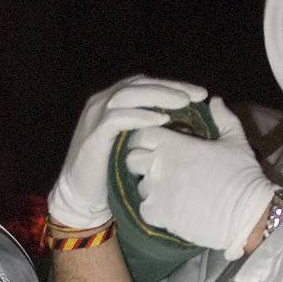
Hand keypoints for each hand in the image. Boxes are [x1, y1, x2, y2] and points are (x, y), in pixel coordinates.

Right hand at [48, 75, 207, 230]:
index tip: (200, 94)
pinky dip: (139, 116)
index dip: (173, 86)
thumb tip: (185, 124)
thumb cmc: (113, 173)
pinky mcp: (94, 136)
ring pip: (128, 95)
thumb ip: (150, 129)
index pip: (145, 85)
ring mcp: (95, 117)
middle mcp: (101, 103)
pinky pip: (116, 119)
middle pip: (139, 85)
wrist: (82, 197)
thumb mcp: (134, 145)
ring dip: (158, 97)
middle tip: (197, 95)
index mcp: (112, 102)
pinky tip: (161, 120)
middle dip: (170, 88)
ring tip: (183, 103)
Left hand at [125, 97, 275, 258]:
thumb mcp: (235, 140)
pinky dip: (154, 209)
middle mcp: (159, 165)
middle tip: (157, 168)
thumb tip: (215, 100)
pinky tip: (170, 208)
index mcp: (174, 144)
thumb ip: (222, 117)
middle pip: (132, 159)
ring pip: (140, 186)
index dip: (145, 138)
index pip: (141, 134)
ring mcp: (156, 191)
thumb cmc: (242, 175)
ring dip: (150, 187)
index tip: (155, 144)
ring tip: (168, 190)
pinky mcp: (158, 215)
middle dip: (141, 161)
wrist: (246, 214)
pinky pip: (145, 209)